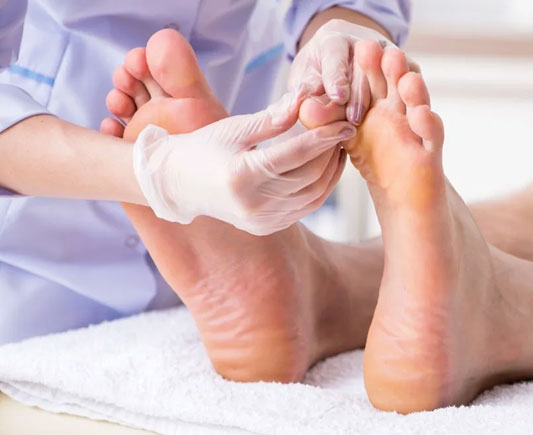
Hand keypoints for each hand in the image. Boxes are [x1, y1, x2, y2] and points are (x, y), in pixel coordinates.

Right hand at [132, 91, 353, 234]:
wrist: (179, 184)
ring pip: (314, 195)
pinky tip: (326, 168)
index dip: (325, 137)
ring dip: (332, 170)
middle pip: (311, 176)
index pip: (297, 154)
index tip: (345, 123)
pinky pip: (306, 207)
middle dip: (332, 152)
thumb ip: (273, 118)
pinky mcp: (268, 227)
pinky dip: (321, 187)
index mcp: (242, 175)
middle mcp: (254, 204)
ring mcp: (262, 221)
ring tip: (337, 147)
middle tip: (343, 131)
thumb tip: (305, 99)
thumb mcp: (235, 127)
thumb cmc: (205, 147)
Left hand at [289, 19, 417, 124]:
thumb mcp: (304, 82)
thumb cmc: (319, 74)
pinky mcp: (409, 68)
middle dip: (359, 94)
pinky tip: (407, 118)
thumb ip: (298, 99)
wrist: (342, 62)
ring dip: (389, 95)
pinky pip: (412, 82)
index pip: (335, 57)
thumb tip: (286, 117)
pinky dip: (410, 99)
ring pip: (392, 75)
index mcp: (335, 42)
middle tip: (354, 118)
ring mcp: (390, 54)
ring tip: (385, 119)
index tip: (337, 96)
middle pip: (364, 68)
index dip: (336, 77)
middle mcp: (366, 43)